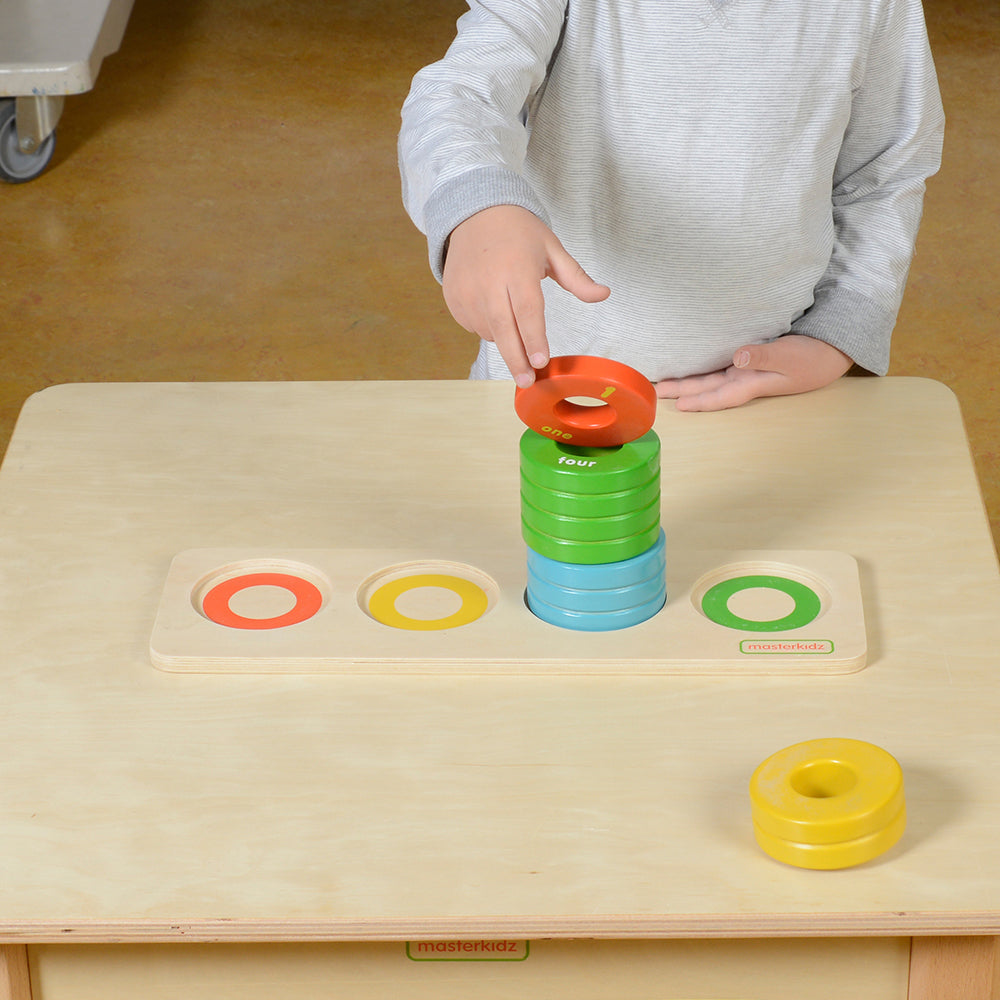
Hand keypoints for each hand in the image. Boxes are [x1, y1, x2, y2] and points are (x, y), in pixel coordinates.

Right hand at [442, 206, 610, 385]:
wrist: (474, 213)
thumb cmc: (518, 232)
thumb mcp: (552, 249)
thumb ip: (577, 278)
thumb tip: (604, 295)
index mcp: (517, 268)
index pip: (527, 310)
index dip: (534, 339)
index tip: (541, 362)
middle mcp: (489, 281)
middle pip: (504, 329)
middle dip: (516, 358)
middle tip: (526, 381)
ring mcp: (467, 290)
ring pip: (488, 331)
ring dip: (504, 339)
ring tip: (513, 323)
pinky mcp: (453, 297)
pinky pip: (472, 325)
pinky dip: (486, 328)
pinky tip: (494, 311)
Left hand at [654, 335, 853, 411]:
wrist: (830, 351)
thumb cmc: (812, 357)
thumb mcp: (789, 356)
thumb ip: (764, 356)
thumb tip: (738, 358)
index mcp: (752, 384)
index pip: (720, 396)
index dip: (699, 401)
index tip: (678, 404)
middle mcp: (744, 380)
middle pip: (707, 388)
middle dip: (681, 391)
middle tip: (655, 392)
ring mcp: (745, 371)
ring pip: (709, 379)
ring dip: (687, 382)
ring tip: (663, 383)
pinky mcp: (748, 361)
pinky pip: (718, 367)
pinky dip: (701, 370)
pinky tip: (688, 369)